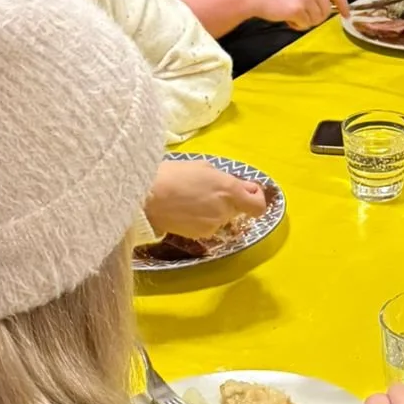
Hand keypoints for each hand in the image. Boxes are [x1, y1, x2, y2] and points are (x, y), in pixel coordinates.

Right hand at [145, 156, 266, 238]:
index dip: (256, 198)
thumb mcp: (203, 167)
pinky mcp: (199, 235)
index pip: (258, 205)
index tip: (248, 192)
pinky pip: (208, 225)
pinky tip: (185, 209)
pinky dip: (202, 218)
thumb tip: (243, 188)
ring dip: (214, 209)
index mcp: (229, 190)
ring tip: (191, 198)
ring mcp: (212, 225)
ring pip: (221, 217)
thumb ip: (227, 179)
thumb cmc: (172, 174)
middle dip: (229, 201)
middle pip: (238, 210)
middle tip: (209, 190)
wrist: (145, 197)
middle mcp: (225, 210)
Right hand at [242, 0, 349, 30]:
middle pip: (325, 11)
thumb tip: (326, 7)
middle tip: (299, 14)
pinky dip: (296, 25)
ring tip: (290, 13)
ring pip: (316, 20)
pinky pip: (305, 25)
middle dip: (314, 17)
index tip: (346, 15)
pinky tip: (286, 17)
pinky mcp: (298, 9)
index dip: (343, 5)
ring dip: (304, 21)